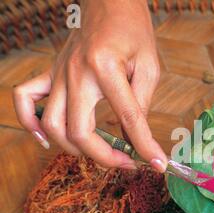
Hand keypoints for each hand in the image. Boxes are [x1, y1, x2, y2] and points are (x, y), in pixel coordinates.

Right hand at [13, 0, 166, 171]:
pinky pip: (25, 98)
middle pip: (78, 132)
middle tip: (127, 162)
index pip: (127, 118)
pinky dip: (31, 123)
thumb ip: (140, 104)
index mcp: (106, 68)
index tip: (157, 165)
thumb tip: (136, 139)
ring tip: (98, 154)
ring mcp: (58, 73)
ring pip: (51, 125)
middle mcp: (76, 73)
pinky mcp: (50, 72)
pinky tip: (48, 138)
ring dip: (73, 149)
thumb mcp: (148, 66)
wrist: (109, 2)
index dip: (144, 147)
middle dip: (104, 158)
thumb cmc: (133, 31)